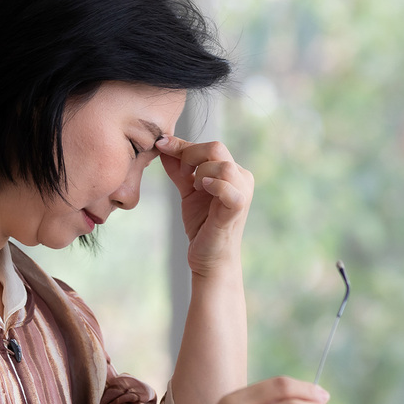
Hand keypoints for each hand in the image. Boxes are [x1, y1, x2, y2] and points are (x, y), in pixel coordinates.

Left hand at [156, 136, 254, 276]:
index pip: (210, 147)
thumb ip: (179, 170)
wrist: (209, 259)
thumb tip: (163, 146)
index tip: (160, 144)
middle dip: (190, 155)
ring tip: (193, 187)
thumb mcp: (188, 192)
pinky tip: (201, 188)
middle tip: (180, 173)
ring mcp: (243, 192)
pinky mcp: (238, 207)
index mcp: (233, 172)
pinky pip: (229, 187)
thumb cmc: (203, 226)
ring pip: (222, 165)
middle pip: (216, 148)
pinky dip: (213, 184)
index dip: (183, 144)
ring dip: (200, 171)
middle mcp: (242, 178)